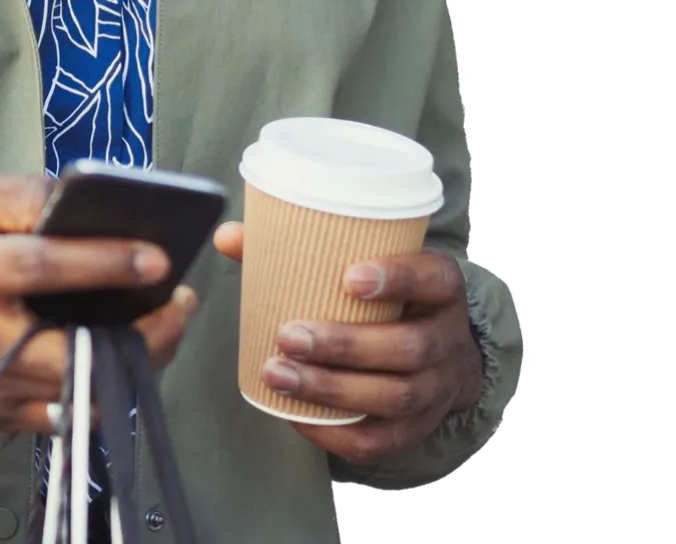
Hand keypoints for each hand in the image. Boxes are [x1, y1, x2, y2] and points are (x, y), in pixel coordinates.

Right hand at [0, 167, 199, 436]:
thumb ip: (19, 193)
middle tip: (181, 306)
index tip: (158, 258)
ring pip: (74, 392)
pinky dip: (95, 392)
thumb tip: (80, 198)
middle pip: (72, 350)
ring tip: (161, 328)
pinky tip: (118, 358)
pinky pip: (57, 418)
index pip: (44, 267)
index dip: (105, 263)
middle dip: (141, 334)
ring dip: (130, 363)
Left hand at [213, 222, 481, 463]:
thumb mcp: (369, 259)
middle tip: (288, 336)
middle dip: (346, 345)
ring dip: (333, 389)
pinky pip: (383, 440)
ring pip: (395, 396)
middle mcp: (447, 338)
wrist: (439, 348)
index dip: (397, 278)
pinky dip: (338, 432)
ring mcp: (438, 388)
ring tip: (279, 375)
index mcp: (442, 286)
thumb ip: (299, 245)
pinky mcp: (418, 427)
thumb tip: (228, 236)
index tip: (349, 277)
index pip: (432, 278)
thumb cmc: (388, 294)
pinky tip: (296, 415)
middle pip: (409, 348)